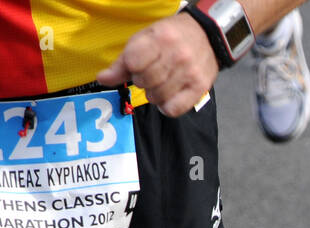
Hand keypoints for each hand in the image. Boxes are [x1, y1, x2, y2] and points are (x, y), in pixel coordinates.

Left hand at [97, 13, 217, 116]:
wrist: (207, 37)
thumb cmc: (171, 37)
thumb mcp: (145, 40)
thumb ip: (123, 62)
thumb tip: (102, 79)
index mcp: (160, 37)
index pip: (133, 63)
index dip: (131, 67)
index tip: (138, 64)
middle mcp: (177, 55)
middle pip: (144, 82)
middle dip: (142, 81)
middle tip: (151, 74)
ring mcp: (190, 73)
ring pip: (157, 97)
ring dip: (154, 94)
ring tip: (161, 83)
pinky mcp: (199, 88)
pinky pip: (173, 109)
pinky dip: (166, 106)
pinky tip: (168, 96)